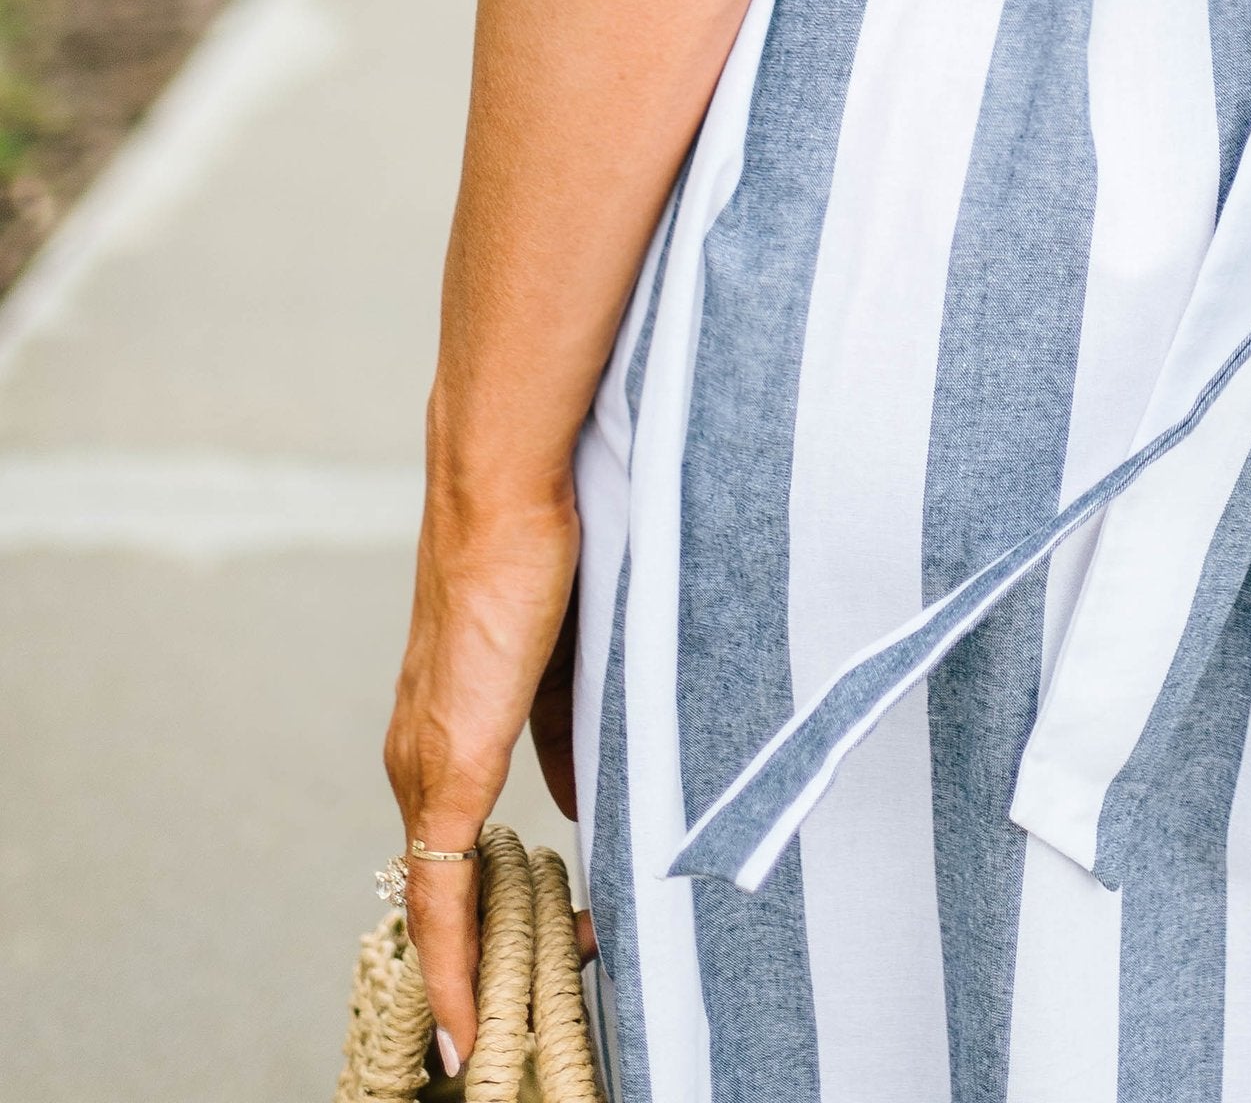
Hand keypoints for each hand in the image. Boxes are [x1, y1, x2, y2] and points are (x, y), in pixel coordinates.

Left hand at [384, 495, 579, 1065]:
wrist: (504, 488)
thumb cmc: (538, 547)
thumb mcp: (561, 655)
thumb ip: (563, 728)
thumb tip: (575, 791)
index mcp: (443, 725)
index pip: (454, 850)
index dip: (480, 920)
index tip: (508, 973)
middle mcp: (417, 753)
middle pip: (449, 885)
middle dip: (492, 949)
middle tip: (552, 984)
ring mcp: (424, 763)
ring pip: (443, 897)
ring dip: (483, 958)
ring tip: (516, 1016)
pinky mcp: (447, 767)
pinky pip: (442, 893)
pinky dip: (454, 963)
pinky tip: (466, 1021)